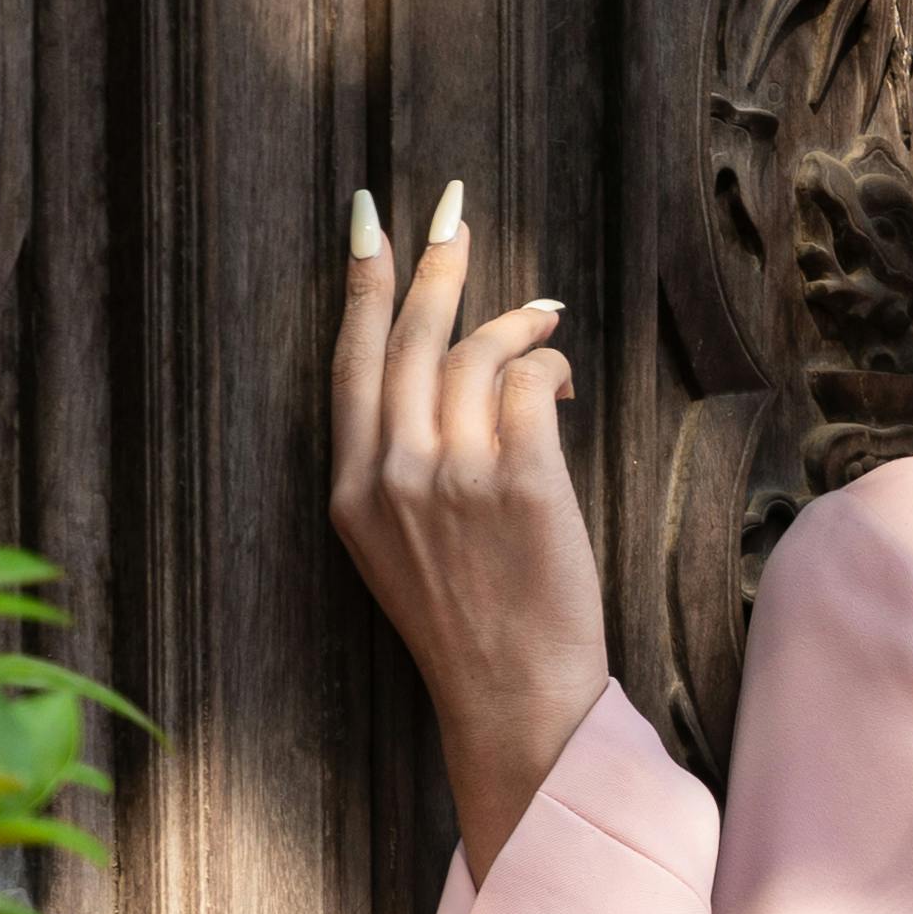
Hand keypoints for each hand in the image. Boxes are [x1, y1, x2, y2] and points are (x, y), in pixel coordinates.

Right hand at [328, 179, 612, 878]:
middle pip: (412, 338)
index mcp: (351, 491)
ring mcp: (454, 477)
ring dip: (516, 323)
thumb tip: (456, 372)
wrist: (515, 698)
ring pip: (477, 352)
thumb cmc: (471, 626)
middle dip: (438, 265)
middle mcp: (392, 476)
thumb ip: (405, 467)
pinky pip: (530, 382)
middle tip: (458, 215)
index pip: (352, 362)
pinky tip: (560, 381)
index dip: (363, 284)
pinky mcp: (519, 482)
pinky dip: (550, 366)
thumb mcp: (401, 549)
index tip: (371, 221)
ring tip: (542, 323)